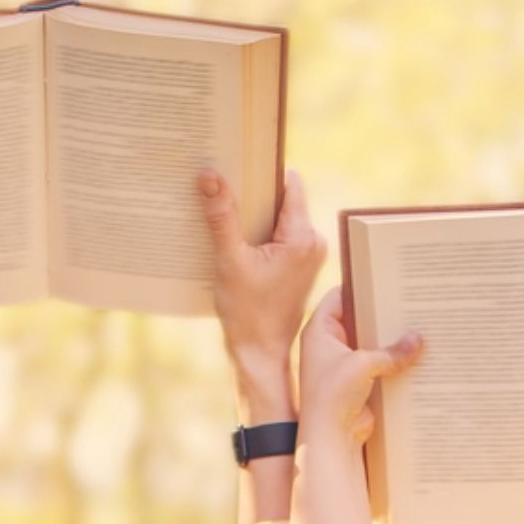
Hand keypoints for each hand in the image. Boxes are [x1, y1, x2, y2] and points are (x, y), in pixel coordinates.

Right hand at [199, 167, 326, 379]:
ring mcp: (308, 256)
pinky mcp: (298, 268)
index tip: (238, 169)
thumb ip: (221, 216)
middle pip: (282, 200)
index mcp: (303, 237)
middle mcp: (313, 243)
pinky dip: (258, 238)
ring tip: (229, 227)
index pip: (289, 183)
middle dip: (254, 198)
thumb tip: (210, 175)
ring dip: (254, 220)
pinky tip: (237, 248)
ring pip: (279, 220)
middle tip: (225, 198)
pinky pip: (278, 239)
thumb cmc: (248, 314)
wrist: (260, 354)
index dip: (263, 173)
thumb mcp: (229, 260)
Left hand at [298, 287, 422, 446]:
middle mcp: (331, 345)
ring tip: (421, 323)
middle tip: (411, 299)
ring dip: (392, 340)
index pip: (339, 297)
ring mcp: (346, 364)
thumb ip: (392, 350)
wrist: (331, 438)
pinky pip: (382, 366)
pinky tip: (419, 354)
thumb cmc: (333, 395)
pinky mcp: (361, 383)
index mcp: (320, 331)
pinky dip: (396, 362)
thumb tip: (419, 339)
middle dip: (383, 314)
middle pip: (360, 320)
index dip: (360, 286)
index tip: (386, 278)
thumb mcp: (363, 364)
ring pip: (373, 344)